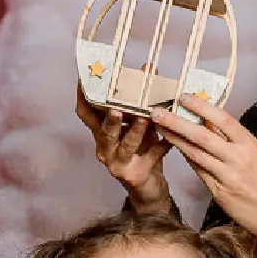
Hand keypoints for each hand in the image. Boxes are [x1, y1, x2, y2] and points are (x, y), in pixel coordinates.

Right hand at [75, 87, 173, 213]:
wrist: (149, 189)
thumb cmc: (142, 152)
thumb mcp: (139, 126)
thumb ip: (141, 101)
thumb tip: (148, 68)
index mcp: (101, 134)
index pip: (86, 114)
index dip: (84, 97)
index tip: (85, 78)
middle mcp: (105, 149)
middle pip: (103, 131)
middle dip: (110, 118)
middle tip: (117, 106)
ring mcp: (117, 164)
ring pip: (125, 146)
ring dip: (135, 131)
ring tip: (146, 118)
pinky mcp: (135, 175)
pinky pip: (151, 158)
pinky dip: (162, 147)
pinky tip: (172, 139)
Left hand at [151, 95, 256, 245]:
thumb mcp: (254, 154)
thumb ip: (232, 139)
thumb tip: (208, 120)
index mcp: (249, 144)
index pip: (223, 119)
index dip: (201, 106)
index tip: (184, 97)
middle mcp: (238, 157)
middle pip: (202, 135)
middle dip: (177, 121)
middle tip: (157, 111)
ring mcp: (228, 175)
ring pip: (195, 152)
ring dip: (174, 138)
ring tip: (159, 127)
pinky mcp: (219, 191)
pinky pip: (198, 170)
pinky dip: (185, 157)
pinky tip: (174, 147)